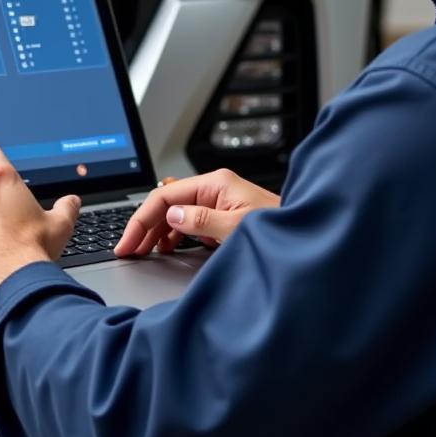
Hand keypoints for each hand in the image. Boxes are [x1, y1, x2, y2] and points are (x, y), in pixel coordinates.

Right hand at [114, 167, 278, 256]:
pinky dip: (175, 235)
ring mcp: (219, 202)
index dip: (141, 220)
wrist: (307, 236)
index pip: (164, 196)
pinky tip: (168, 248)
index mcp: (216, 184)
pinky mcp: (224, 216)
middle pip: (167, 204)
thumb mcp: (237, 229)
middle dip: (145, 227)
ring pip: (176, 213)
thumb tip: (172, 216)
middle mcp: (215, 190)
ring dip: (157, 232)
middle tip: (128, 251)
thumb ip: (202, 221)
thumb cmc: (281, 230)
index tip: (127, 243)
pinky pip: (190, 222)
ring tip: (142, 251)